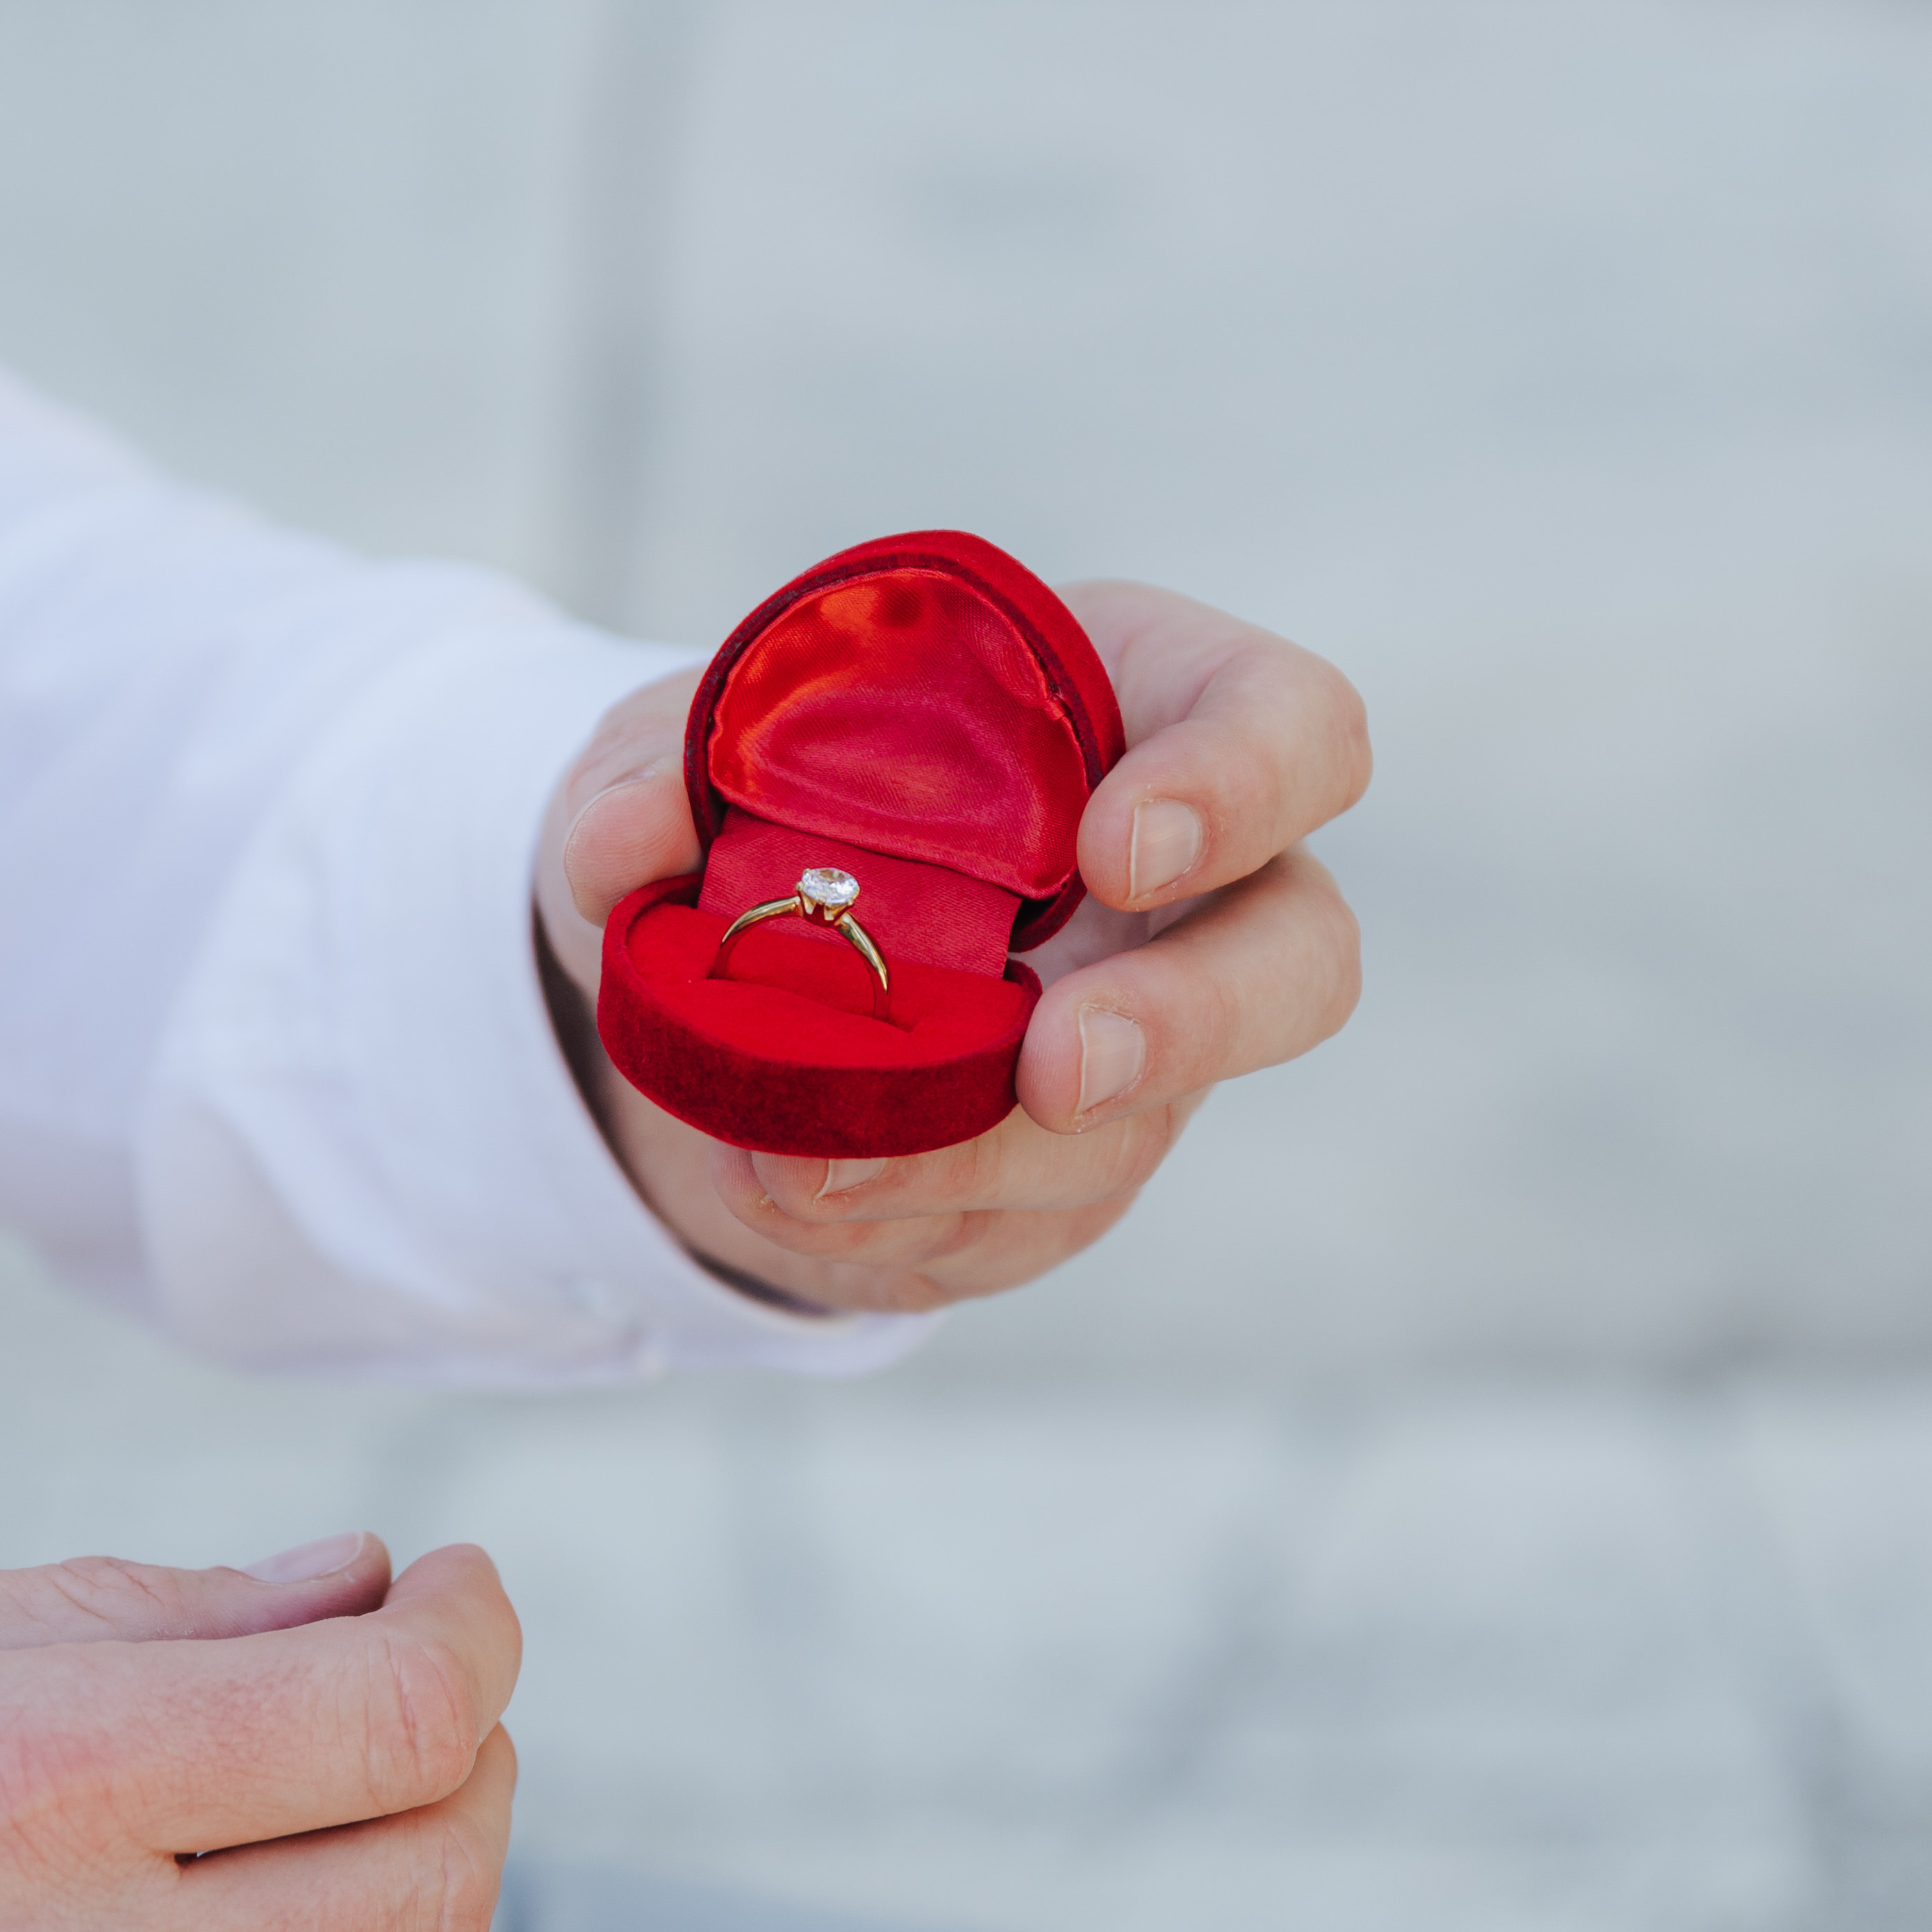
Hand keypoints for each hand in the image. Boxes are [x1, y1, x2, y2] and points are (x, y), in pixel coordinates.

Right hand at [0, 1536, 515, 1931]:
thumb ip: (135, 1614)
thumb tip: (365, 1590)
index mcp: (7, 1793)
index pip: (389, 1716)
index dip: (470, 1632)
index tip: (454, 1592)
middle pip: (437, 1883)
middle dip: (463, 1763)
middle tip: (403, 1704)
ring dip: (400, 1930)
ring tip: (302, 1854)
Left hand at [534, 579, 1367, 1315]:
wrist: (725, 949)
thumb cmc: (765, 786)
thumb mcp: (680, 744)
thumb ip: (651, 762)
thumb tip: (631, 837)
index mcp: (1138, 706)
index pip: (1289, 722)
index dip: (1238, 787)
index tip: (1109, 848)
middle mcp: (1191, 884)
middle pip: (1300, 959)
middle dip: (1188, 1024)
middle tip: (1054, 1070)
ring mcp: (1149, 1037)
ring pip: (1135, 1130)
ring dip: (975, 1164)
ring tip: (802, 1160)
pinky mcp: (1076, 1165)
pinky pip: (1031, 1225)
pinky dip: (905, 1222)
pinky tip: (791, 1188)